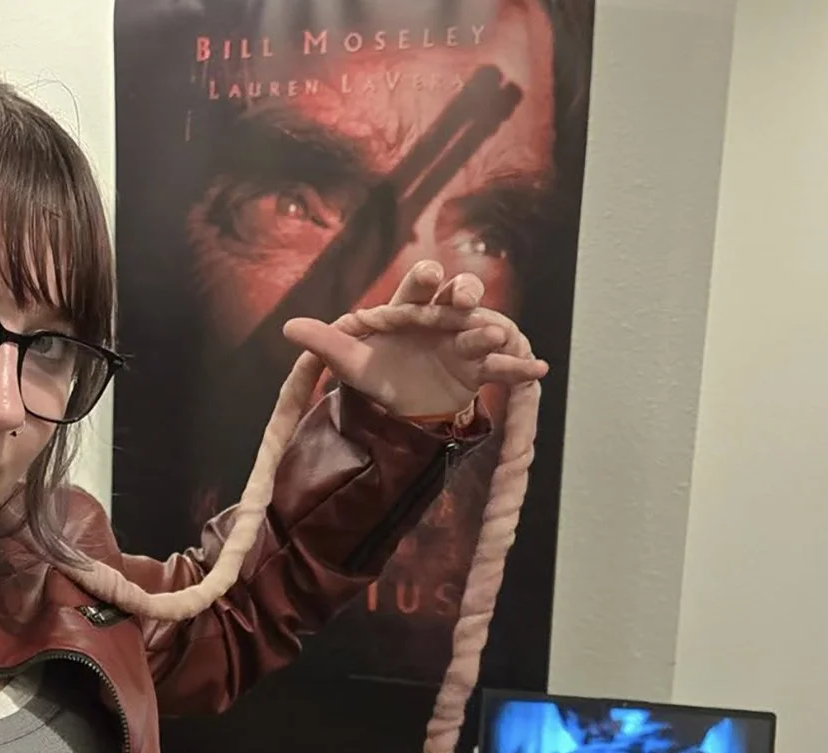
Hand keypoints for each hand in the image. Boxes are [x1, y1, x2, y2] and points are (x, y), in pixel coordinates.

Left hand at [281, 261, 548, 417]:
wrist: (400, 401)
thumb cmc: (377, 370)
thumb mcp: (349, 361)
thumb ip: (324, 343)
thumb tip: (288, 327)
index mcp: (408, 309)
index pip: (417, 289)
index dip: (424, 281)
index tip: (428, 276)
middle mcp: (440, 319)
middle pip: (456, 299)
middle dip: (464, 294)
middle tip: (466, 298)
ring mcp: (462, 342)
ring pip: (480, 331)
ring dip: (492, 331)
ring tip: (500, 336)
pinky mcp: (477, 368)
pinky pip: (500, 367)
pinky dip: (519, 368)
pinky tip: (539, 368)